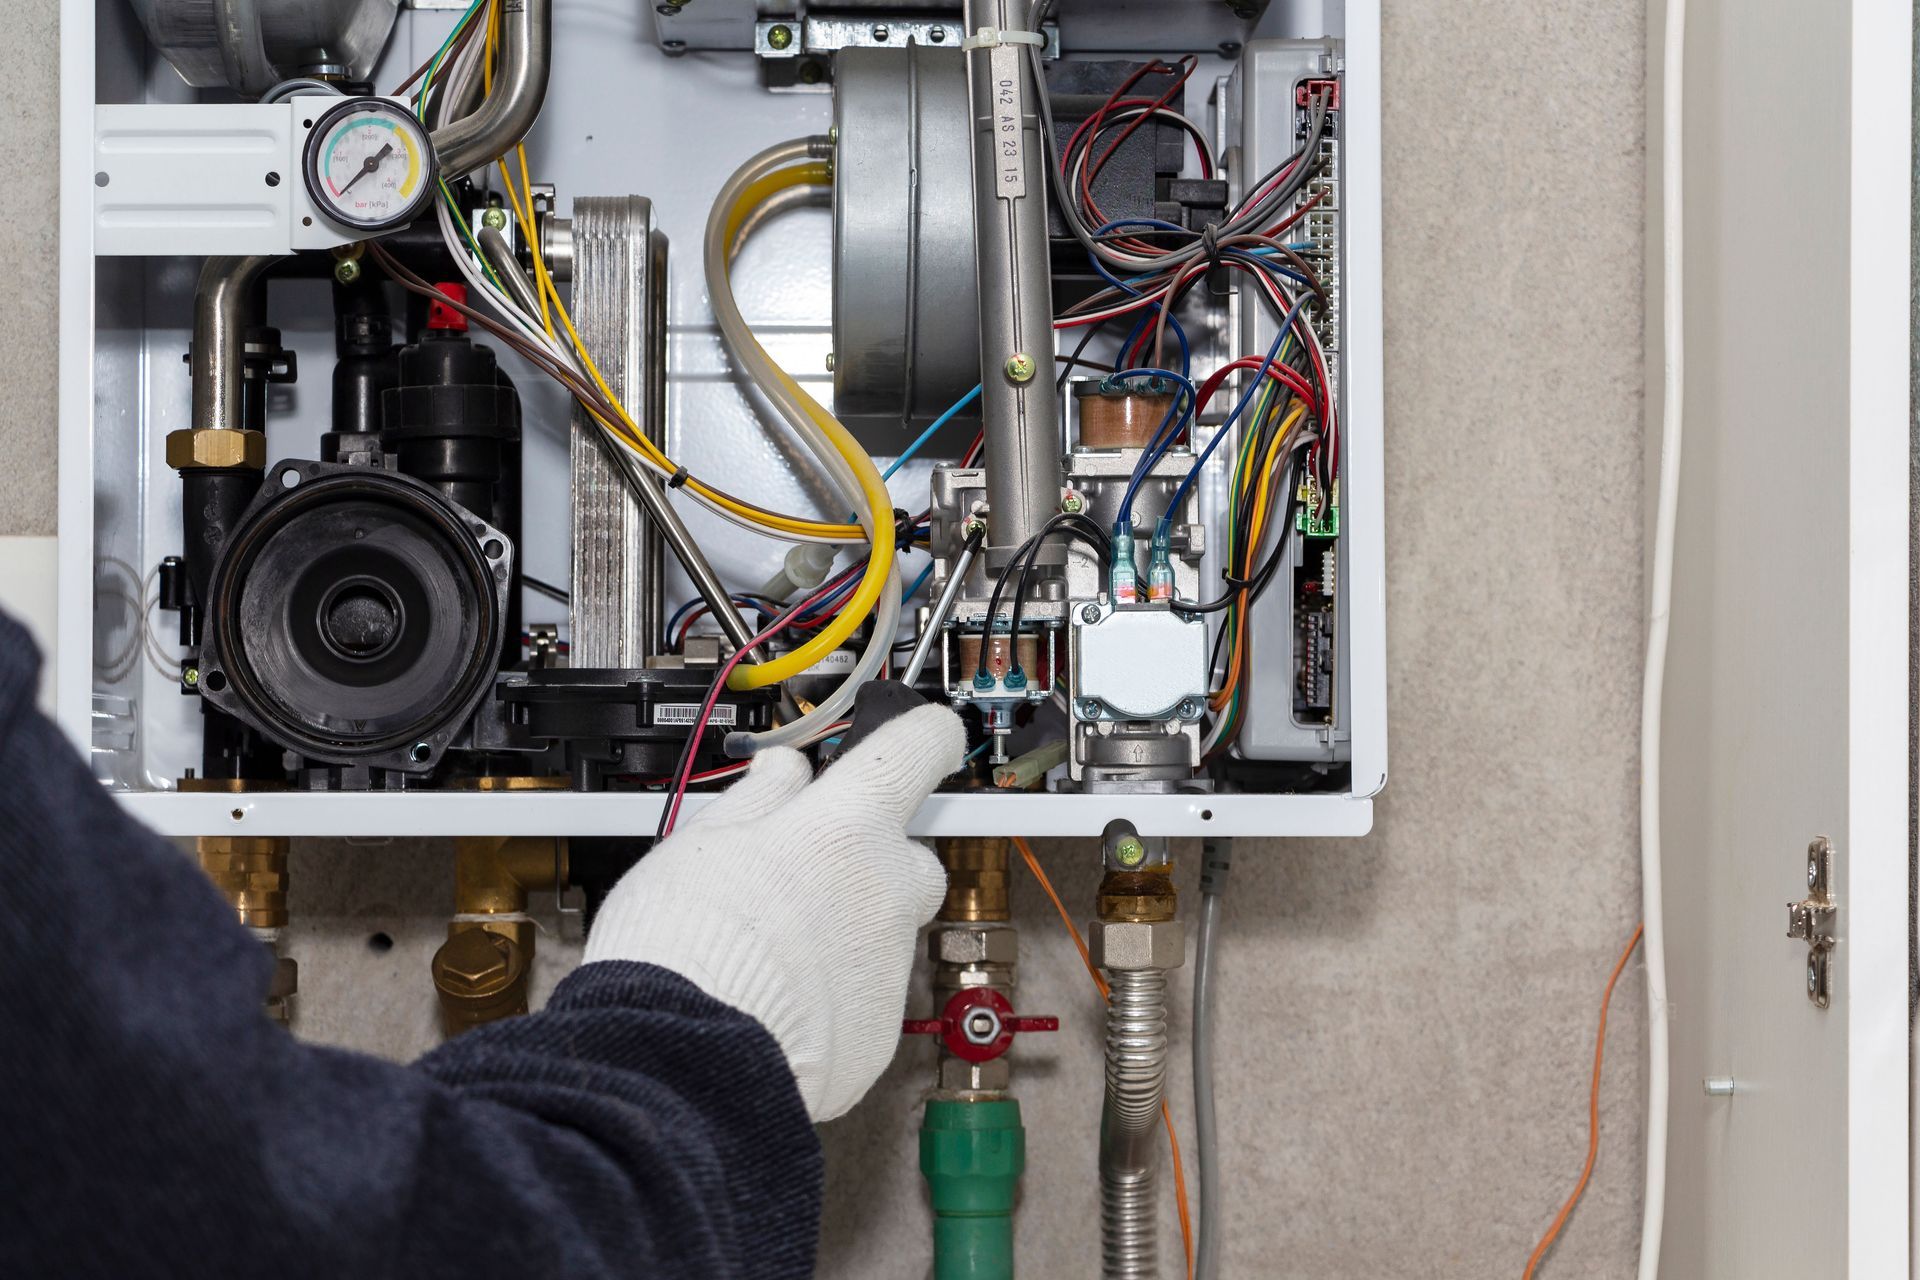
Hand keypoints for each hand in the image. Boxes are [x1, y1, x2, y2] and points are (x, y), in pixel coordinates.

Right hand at [583, 704, 963, 1120]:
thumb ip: (758, 801)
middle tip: (808, 872)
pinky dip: (835, 994)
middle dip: (872, 859)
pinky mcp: (879, 1031)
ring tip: (771, 951)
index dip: (922, 736)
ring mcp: (889, 964)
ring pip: (885, 929)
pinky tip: (780, 1000)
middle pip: (911, 855)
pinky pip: (867, 996)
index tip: (922, 736)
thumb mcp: (699, 842)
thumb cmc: (679, 948)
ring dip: (846, 931)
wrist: (681, 1063)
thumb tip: (783, 774)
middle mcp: (884, 889)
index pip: (918, 748)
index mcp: (844, 826)